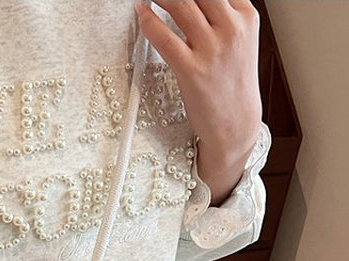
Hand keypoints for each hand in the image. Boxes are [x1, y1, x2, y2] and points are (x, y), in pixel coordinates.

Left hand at [136, 0, 262, 204]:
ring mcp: (212, 50)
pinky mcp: (192, 70)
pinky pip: (165, 38)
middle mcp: (232, 28)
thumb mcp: (239, 39)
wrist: (235, 122)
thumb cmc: (231, 81)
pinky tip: (141, 13)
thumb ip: (223, 13)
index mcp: (246, 16)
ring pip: (181, 5)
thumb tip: (195, 0)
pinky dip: (149, 21)